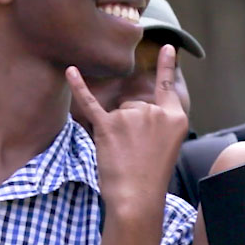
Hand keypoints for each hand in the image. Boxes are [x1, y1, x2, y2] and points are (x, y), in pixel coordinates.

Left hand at [67, 43, 189, 213]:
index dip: (167, 67)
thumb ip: (157, 124)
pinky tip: (69, 70)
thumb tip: (132, 111)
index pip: (167, 88)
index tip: (168, 46)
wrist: (137, 198)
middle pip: (135, 105)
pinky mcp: (108, 126)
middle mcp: (154, 112)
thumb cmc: (150, 177)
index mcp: (175, 118)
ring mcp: (131, 117)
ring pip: (117, 112)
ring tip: (123, 155)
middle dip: (130, 127)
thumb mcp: (167, 147)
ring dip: (116, 131)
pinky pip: (90, 103)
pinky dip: (78, 86)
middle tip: (136, 154)